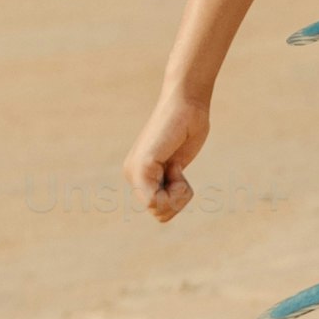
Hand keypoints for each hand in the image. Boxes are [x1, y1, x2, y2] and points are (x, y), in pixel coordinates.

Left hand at [125, 82, 213, 221]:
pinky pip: (156, 200)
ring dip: (179, 193)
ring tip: (175, 164)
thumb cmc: (186, 130)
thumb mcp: (175, 166)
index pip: (158, 213)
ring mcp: (135, 172)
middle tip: (177, 169)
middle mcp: (131, 176)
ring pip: (159, 209)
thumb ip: (166, 184)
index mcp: (137, 177)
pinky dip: (179, 189)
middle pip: (159, 214)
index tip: (178, 171)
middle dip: (178, 199)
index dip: (177, 200)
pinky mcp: (142, 166)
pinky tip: (176, 165)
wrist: (187, 104)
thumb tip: (160, 212)